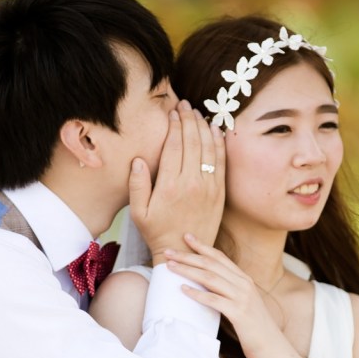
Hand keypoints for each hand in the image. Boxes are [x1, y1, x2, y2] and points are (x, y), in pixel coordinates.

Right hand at [128, 100, 224, 259]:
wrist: (185, 252)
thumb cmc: (157, 231)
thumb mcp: (138, 212)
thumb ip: (136, 185)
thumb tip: (138, 160)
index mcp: (170, 185)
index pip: (174, 145)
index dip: (174, 125)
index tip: (172, 111)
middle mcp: (191, 183)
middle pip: (192, 141)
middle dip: (189, 119)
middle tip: (185, 104)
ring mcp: (209, 187)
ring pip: (209, 148)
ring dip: (204, 127)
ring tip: (198, 112)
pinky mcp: (220, 192)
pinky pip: (221, 161)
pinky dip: (219, 143)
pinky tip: (215, 130)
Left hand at [164, 235, 291, 357]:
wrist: (272, 347)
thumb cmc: (254, 327)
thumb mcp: (243, 303)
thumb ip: (229, 291)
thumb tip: (208, 285)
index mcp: (244, 279)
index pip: (220, 257)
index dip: (202, 246)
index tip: (186, 236)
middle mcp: (244, 284)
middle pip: (211, 264)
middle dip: (188, 256)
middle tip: (168, 251)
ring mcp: (242, 298)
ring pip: (210, 278)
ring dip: (188, 271)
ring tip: (170, 267)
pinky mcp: (239, 313)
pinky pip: (214, 300)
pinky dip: (197, 294)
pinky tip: (182, 290)